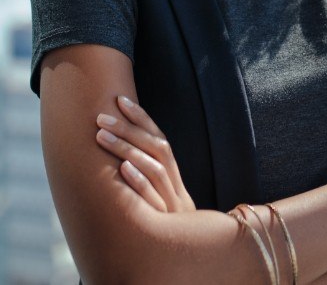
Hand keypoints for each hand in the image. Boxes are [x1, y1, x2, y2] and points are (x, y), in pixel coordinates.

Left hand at [95, 94, 195, 213]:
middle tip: (100, 118)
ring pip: (154, 169)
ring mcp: (172, 204)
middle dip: (129, 130)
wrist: (186, 270)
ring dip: (128, 150)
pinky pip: (153, 198)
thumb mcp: (156, 200)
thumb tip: (116, 149)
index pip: (160, 139)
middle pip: (157, 148)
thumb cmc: (160, 225)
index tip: (120, 100)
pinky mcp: (166, 222)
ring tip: (101, 136)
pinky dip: (139, 181)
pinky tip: (123, 167)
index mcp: (173, 176)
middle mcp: (176, 185)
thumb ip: (144, 177)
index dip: (142, 118)